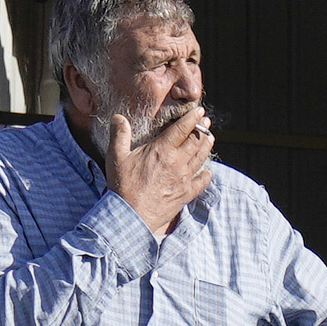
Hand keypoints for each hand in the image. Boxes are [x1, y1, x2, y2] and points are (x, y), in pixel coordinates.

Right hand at [102, 97, 213, 234]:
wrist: (132, 214)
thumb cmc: (123, 185)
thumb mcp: (116, 156)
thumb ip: (119, 134)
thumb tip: (118, 117)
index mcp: (162, 150)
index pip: (182, 129)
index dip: (192, 118)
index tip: (199, 111)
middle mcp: (177, 163)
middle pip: (196, 142)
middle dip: (202, 130)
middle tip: (206, 122)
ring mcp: (184, 179)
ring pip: (201, 159)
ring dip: (207, 147)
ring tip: (210, 138)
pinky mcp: (186, 194)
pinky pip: (202, 182)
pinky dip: (207, 175)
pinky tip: (208, 172)